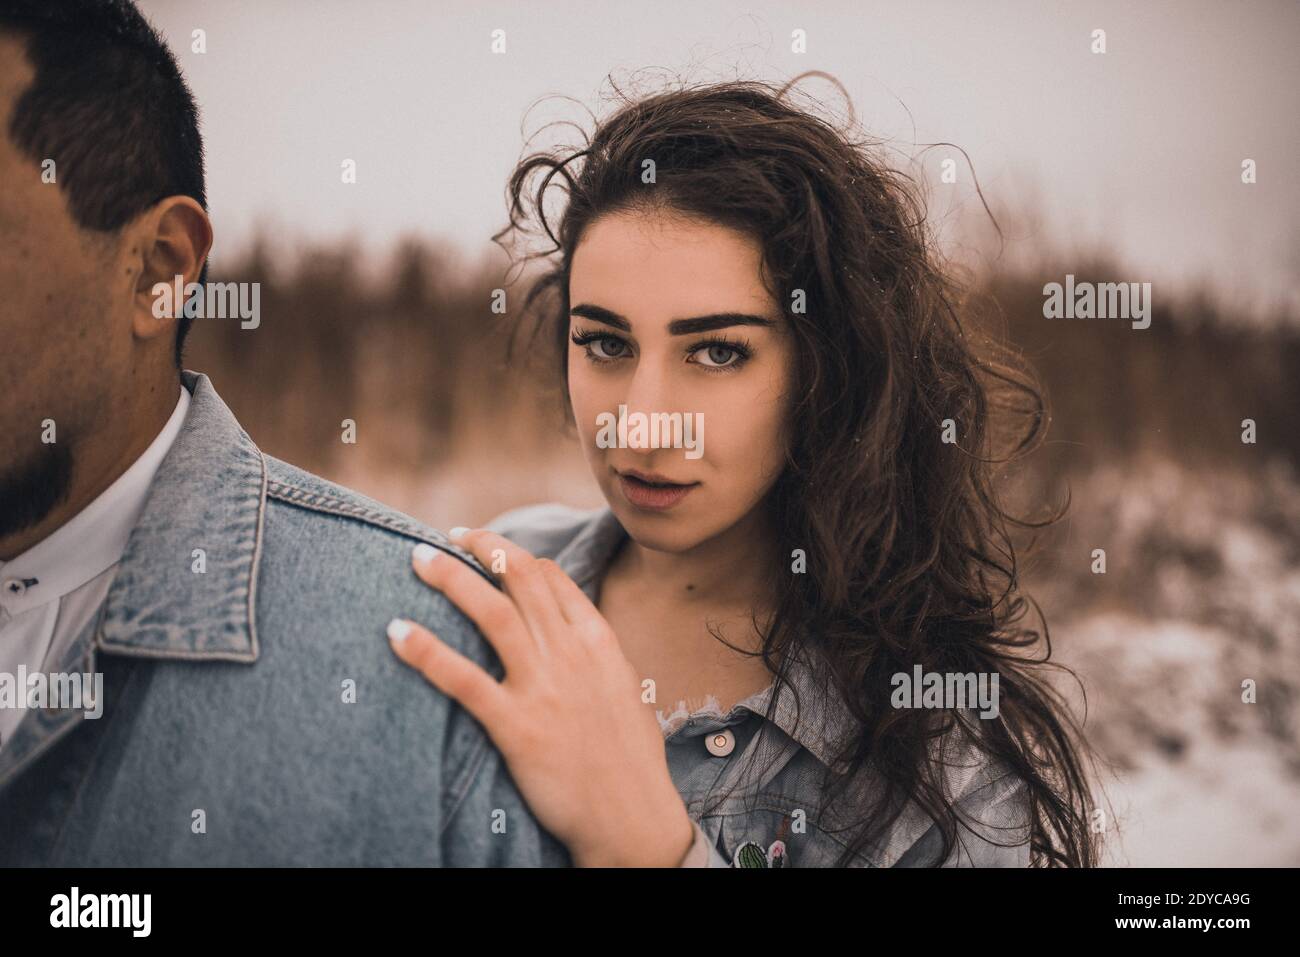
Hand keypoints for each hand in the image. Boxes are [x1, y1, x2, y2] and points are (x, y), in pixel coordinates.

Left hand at [387, 527, 693, 867]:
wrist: (631, 816)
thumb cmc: (630, 760)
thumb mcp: (624, 690)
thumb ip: (596, 656)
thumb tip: (575, 633)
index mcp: (597, 641)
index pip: (551, 578)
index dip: (513, 556)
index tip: (484, 549)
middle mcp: (570, 654)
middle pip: (519, 578)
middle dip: (480, 547)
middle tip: (447, 537)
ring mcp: (544, 688)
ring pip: (492, 612)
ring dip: (450, 578)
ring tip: (416, 558)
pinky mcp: (517, 726)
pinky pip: (464, 680)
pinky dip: (427, 651)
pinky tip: (397, 633)